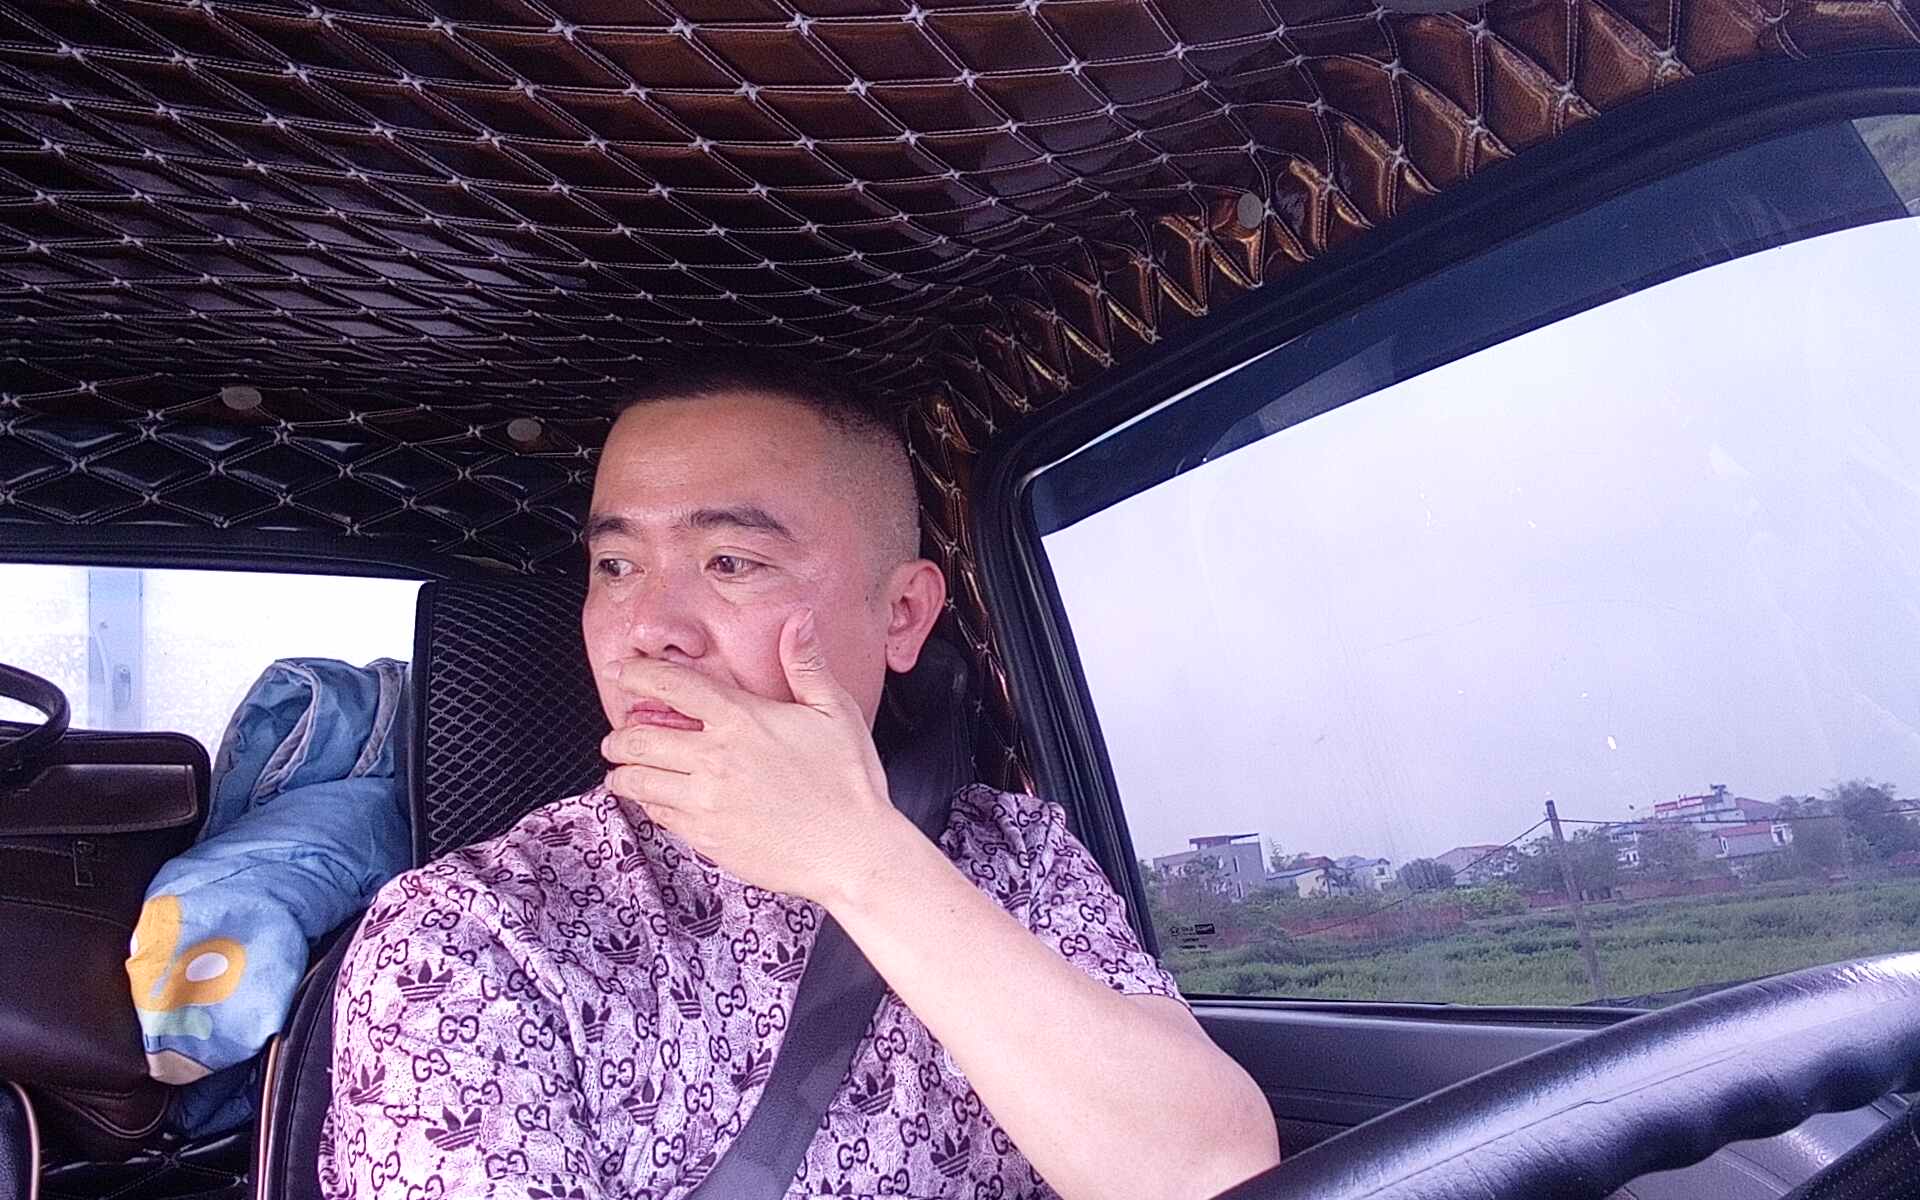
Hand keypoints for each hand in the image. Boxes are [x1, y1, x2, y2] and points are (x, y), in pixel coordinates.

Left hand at [598, 609, 909, 904]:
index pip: (672, 685)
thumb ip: (806, 663)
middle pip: (636, 738)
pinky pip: (657, 815)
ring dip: (622, 772)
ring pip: (636, 781)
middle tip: (617, 737)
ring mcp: (705, 800)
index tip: (623, 670)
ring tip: (623, 769)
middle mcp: (714, 758)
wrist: (852, 852)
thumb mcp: (835, 711)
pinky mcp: (705, 837)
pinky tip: (655, 799)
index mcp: (741, 719)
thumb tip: (799, 618)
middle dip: (618, 736)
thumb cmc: (848, 781)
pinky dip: (647, 803)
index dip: (638, 674)